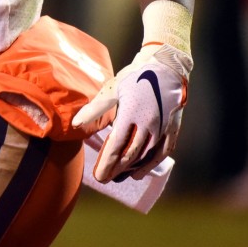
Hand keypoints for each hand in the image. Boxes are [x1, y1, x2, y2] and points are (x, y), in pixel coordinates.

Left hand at [72, 43, 191, 182]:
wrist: (165, 67)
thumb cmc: (134, 76)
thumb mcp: (111, 89)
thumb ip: (94, 108)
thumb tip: (75, 123)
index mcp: (130, 115)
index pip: (117, 146)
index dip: (108, 163)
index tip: (99, 175)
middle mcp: (148, 125)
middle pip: (131, 154)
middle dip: (116, 169)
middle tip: (104, 179)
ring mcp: (162, 128)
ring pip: (146, 156)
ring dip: (132, 169)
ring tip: (119, 178)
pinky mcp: (172, 129)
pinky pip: (162, 152)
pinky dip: (151, 164)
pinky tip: (140, 172)